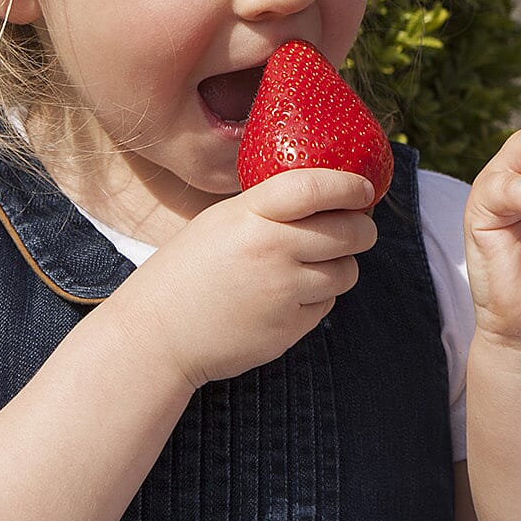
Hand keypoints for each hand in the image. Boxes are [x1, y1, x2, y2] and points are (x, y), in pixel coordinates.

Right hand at [106, 169, 377, 390]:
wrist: (155, 335)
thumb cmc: (189, 270)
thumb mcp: (222, 222)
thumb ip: (270, 208)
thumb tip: (329, 194)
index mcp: (249, 215)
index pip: (315, 187)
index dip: (348, 185)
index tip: (364, 188)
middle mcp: (271, 250)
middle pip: (348, 231)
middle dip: (363, 228)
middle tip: (360, 227)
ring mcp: (282, 292)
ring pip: (346, 272)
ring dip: (342, 266)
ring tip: (318, 264)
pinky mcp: (287, 329)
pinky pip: (326, 305)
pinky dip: (318, 298)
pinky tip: (289, 296)